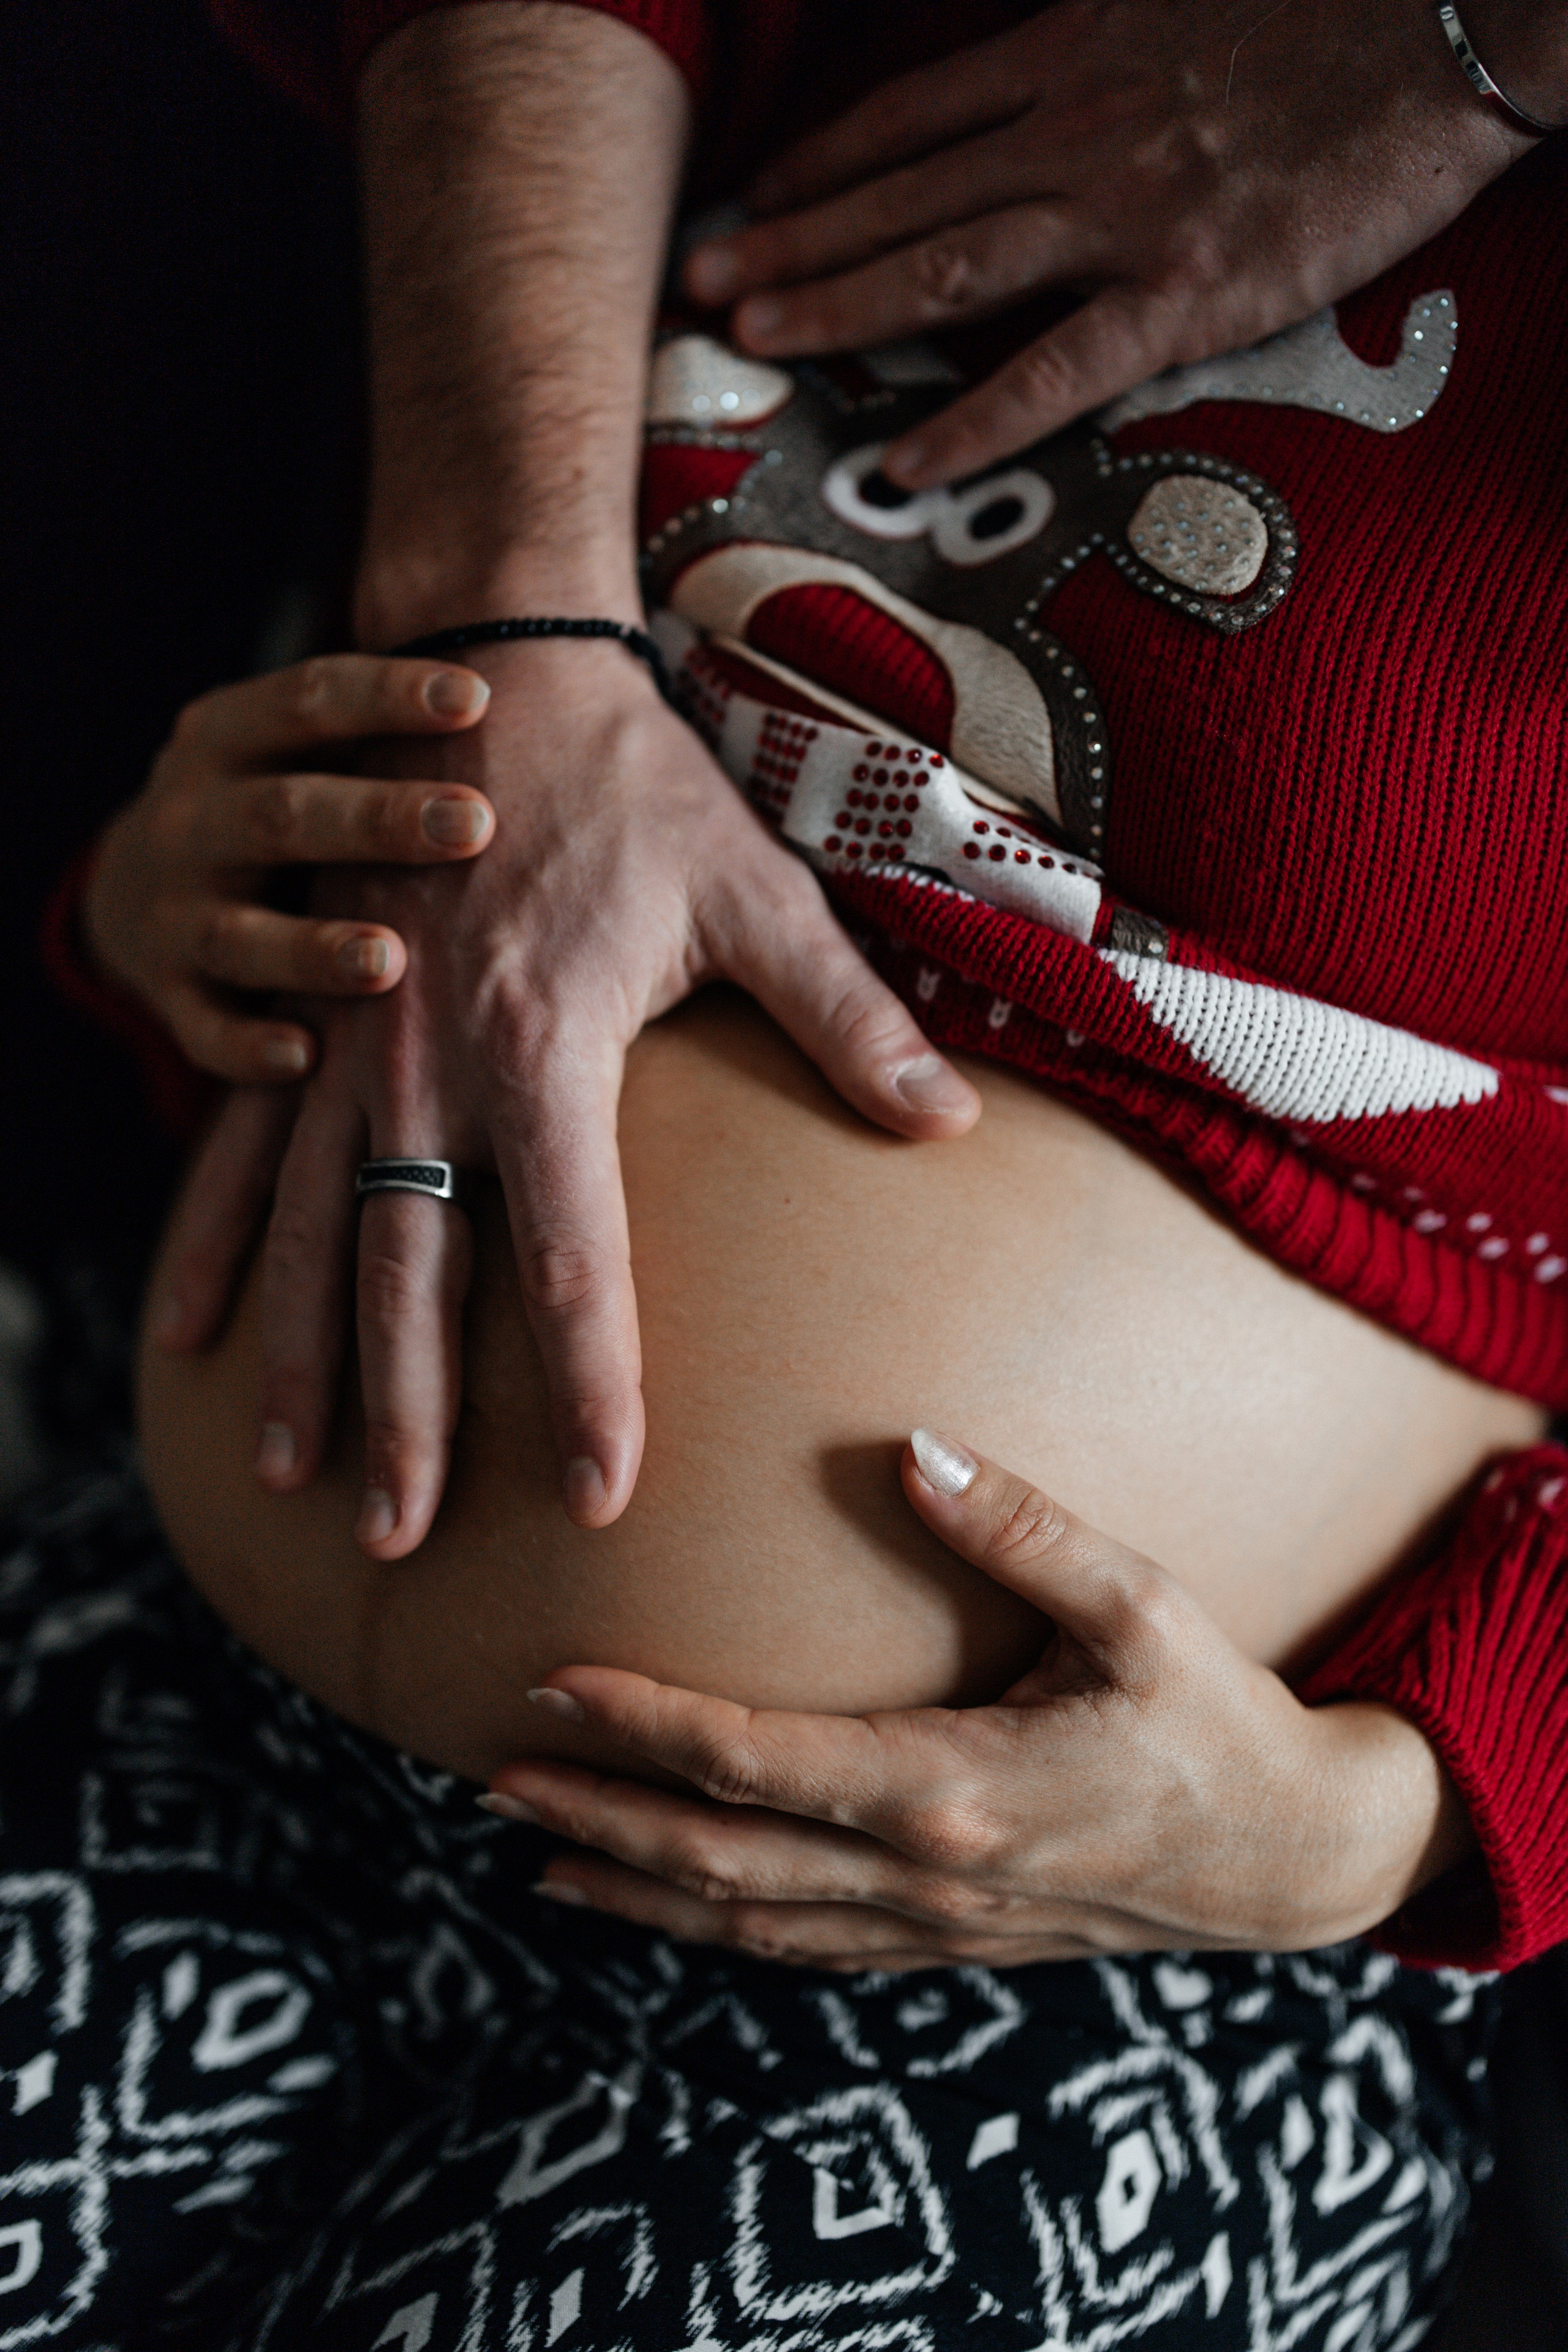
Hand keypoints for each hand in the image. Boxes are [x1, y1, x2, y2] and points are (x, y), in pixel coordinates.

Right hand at [85, 654, 495, 1082]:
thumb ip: (380, 735)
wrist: (136, 891)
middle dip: (378, 819)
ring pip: (240, 934)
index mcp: (227, 736)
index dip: (387, 696)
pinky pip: (205, 1029)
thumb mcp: (298, 753)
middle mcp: (189, 818)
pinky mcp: (169, 995)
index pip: (306, 701)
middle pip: (283, 815)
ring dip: (314, 947)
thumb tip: (535, 703)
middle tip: (476, 825)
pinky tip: (308, 1056)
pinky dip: (249, 1046)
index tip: (478, 698)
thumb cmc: (276, 810)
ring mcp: (171, 912)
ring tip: (392, 962)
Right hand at [154, 643, 980, 1558]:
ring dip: (303, 1366)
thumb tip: (949, 1122)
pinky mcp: (307, 1021)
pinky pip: (237, 1154)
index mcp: (546, 1049)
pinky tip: (186, 1340)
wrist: (493, 668)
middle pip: (413, 1280)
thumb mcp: (755, 889)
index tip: (602, 1500)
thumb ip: (846, 1016)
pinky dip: (210, 1249)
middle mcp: (427, 1066)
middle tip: (405, 1540)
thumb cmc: (635, 785)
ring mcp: (349, 1047)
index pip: (569, 1262)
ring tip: (299, 1481)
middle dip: (411, 1422)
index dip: (589, 1390)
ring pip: (310, 1237)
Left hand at [484, 1431, 1473, 1969]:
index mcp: (953, 1788)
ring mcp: (935, 1925)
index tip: (553, 1686)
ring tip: (539, 1855)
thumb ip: (1026, 1528)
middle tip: (493, 1774)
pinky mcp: (955, 1944)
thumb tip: (915, 1445)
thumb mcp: (1146, 1609)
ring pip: (748, 1922)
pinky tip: (672, 1909)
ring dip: (636, 1888)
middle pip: (718, 1858)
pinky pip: (808, 1950)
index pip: (751, 1762)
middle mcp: (924, 1873)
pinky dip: (719, 1931)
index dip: (642, 1725)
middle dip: (599, 1816)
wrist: (1299, 1862)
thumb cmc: (1222, 1723)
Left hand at [683, 0, 1528, 487]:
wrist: (1454, 22)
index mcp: (1072, 55)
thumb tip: (1038, 78)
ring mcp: (1125, 213)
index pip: (908, 118)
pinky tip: (904, 463)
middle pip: (897, 193)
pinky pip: (1057, 372)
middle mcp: (1074, 130)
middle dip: (788, 240)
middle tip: (695, 287)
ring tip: (751, 340)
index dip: (817, 167)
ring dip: (840, 304)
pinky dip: (975, 420)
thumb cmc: (1326, 18)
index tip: (750, 206)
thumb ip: (1094, 48)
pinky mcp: (1187, 292)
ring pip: (945, 266)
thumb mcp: (1177, 7)